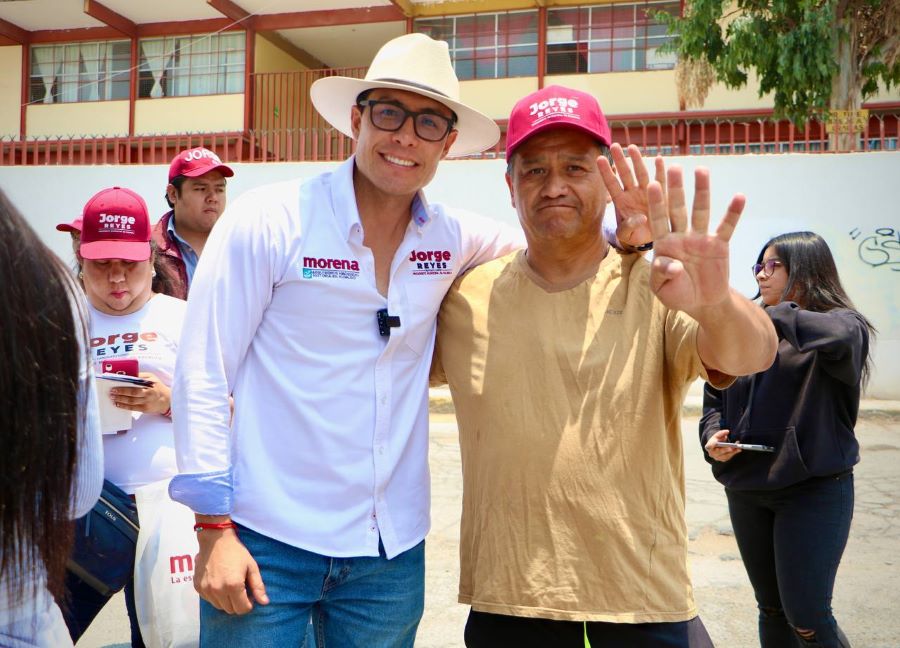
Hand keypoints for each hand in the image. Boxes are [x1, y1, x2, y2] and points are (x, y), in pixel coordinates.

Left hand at [109, 372, 170, 414]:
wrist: (167, 400)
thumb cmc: (158, 387)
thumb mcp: (152, 378)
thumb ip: (141, 376)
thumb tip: (128, 375)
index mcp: (150, 384)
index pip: (136, 383)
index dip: (126, 383)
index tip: (115, 383)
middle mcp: (149, 393)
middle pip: (133, 392)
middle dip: (121, 392)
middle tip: (112, 391)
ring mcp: (147, 402)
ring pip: (131, 401)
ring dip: (120, 399)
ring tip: (113, 397)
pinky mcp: (145, 409)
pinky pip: (132, 408)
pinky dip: (124, 406)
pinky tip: (118, 404)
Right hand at [193, 524, 268, 614]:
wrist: (215, 539)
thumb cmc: (236, 551)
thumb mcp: (251, 566)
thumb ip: (258, 586)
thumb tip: (264, 602)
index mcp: (233, 586)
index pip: (242, 609)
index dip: (248, 604)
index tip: (249, 594)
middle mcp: (218, 591)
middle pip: (230, 610)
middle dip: (238, 603)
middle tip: (240, 589)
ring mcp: (206, 590)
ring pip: (219, 606)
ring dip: (226, 601)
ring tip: (229, 586)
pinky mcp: (198, 587)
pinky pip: (209, 600)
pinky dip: (215, 596)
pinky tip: (219, 583)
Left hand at [597, 143, 659, 248]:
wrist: (650, 237)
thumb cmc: (634, 235)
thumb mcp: (627, 235)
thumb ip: (628, 228)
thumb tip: (640, 219)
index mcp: (621, 202)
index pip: (611, 184)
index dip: (605, 172)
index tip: (599, 159)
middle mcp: (632, 193)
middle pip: (625, 174)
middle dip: (620, 160)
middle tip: (614, 146)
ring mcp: (646, 192)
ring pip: (640, 173)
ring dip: (637, 160)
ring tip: (632, 147)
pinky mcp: (661, 194)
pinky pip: (660, 180)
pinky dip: (660, 170)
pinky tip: (659, 158)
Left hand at [647, 166, 744, 314]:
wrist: (702, 303)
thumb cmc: (677, 294)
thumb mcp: (662, 289)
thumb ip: (662, 274)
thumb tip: (673, 264)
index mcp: (664, 244)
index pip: (657, 220)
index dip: (655, 203)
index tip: (652, 184)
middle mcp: (681, 236)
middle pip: (677, 209)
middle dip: (675, 189)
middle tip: (674, 167)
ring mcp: (700, 238)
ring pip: (700, 211)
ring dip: (701, 191)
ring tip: (702, 169)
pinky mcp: (719, 245)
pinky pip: (726, 227)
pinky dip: (733, 213)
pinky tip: (739, 197)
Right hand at [706, 429, 740, 461]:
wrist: (716, 446)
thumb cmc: (716, 440)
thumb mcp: (717, 435)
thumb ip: (721, 433)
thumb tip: (727, 431)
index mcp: (708, 447)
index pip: (709, 446)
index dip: (712, 445)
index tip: (716, 442)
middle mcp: (712, 454)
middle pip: (719, 452)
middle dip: (726, 449)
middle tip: (731, 447)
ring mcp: (717, 458)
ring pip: (726, 455)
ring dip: (733, 451)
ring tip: (738, 448)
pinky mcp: (723, 459)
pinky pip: (729, 457)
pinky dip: (734, 453)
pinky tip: (738, 450)